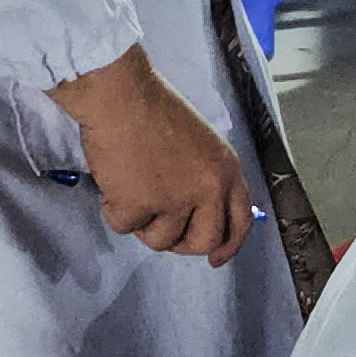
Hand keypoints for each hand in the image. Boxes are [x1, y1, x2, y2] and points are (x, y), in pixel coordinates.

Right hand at [48, 46, 252, 262]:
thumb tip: (196, 215)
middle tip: (160, 227)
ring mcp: (176, 200)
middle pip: (203, 242)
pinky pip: (125, 227)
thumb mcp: (201, 145)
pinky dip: (114, 210)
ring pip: (161, 240)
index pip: (240, 222)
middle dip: (181, 243)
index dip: (229, 245)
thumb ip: (205, 178)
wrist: (122, 97)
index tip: (216, 259)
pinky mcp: (141, 205)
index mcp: (227, 171)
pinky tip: (114, 182)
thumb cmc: (155, 112)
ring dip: (143, 224)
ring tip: (132, 189)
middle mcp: (209, 189)